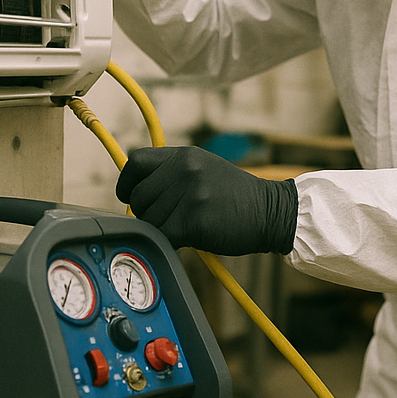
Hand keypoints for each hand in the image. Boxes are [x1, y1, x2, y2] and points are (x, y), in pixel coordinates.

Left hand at [116, 147, 297, 255]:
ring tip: (185, 226)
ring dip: (160, 229)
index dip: (127, 182)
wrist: (270, 211)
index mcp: (184, 155)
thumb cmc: (235, 196)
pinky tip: (186, 239)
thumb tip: (135, 191)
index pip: (135, 161)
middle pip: (138, 196)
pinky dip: (168, 242)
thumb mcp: (204, 169)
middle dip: (146, 212)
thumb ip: (172, 173)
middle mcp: (184, 169)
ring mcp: (189, 193)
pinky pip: (161, 236)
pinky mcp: (194, 220)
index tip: (129, 196)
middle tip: (169, 219)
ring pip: (147, 219)